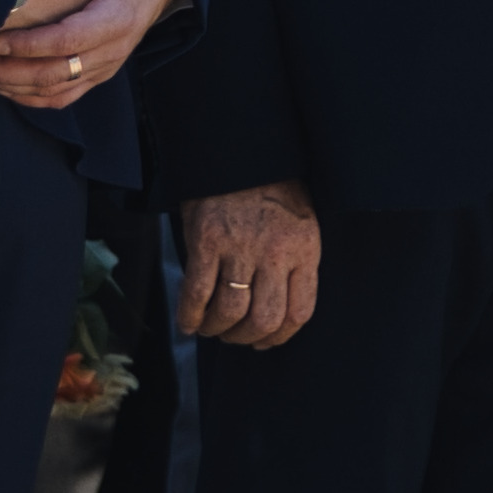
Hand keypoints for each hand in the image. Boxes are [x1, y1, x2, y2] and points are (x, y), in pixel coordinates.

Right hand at [176, 183, 323, 348]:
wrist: (238, 151)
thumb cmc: (270, 188)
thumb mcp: (299, 223)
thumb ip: (293, 263)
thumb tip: (277, 313)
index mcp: (304, 248)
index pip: (299, 313)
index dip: (279, 338)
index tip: (264, 341)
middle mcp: (275, 251)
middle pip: (264, 319)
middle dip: (245, 337)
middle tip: (234, 336)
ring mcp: (240, 247)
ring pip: (230, 312)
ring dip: (217, 329)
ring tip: (211, 329)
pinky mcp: (207, 241)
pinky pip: (197, 292)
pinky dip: (190, 315)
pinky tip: (188, 323)